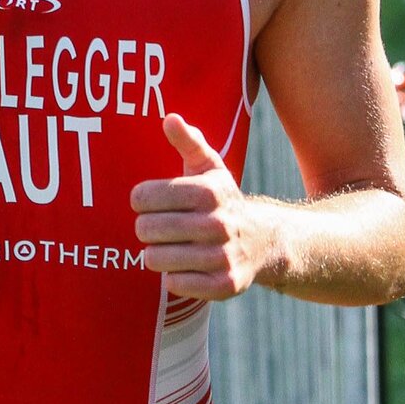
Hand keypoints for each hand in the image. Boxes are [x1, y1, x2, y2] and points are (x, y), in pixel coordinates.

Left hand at [130, 114, 263, 300]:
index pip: (144, 196)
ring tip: (170, 247)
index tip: (149, 202)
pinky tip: (184, 266)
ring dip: (157, 254)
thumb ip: (188, 141)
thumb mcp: (210, 168)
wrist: (264, 242)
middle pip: (147, 229)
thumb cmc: (222, 202)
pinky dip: (172, 277)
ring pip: (156, 258)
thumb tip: (169, 118)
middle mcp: (218, 223)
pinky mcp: (224, 285)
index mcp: (209, 191)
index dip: (140, 200)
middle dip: (146, 228)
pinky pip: (174, 284)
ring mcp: (222, 256)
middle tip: (158, 228)